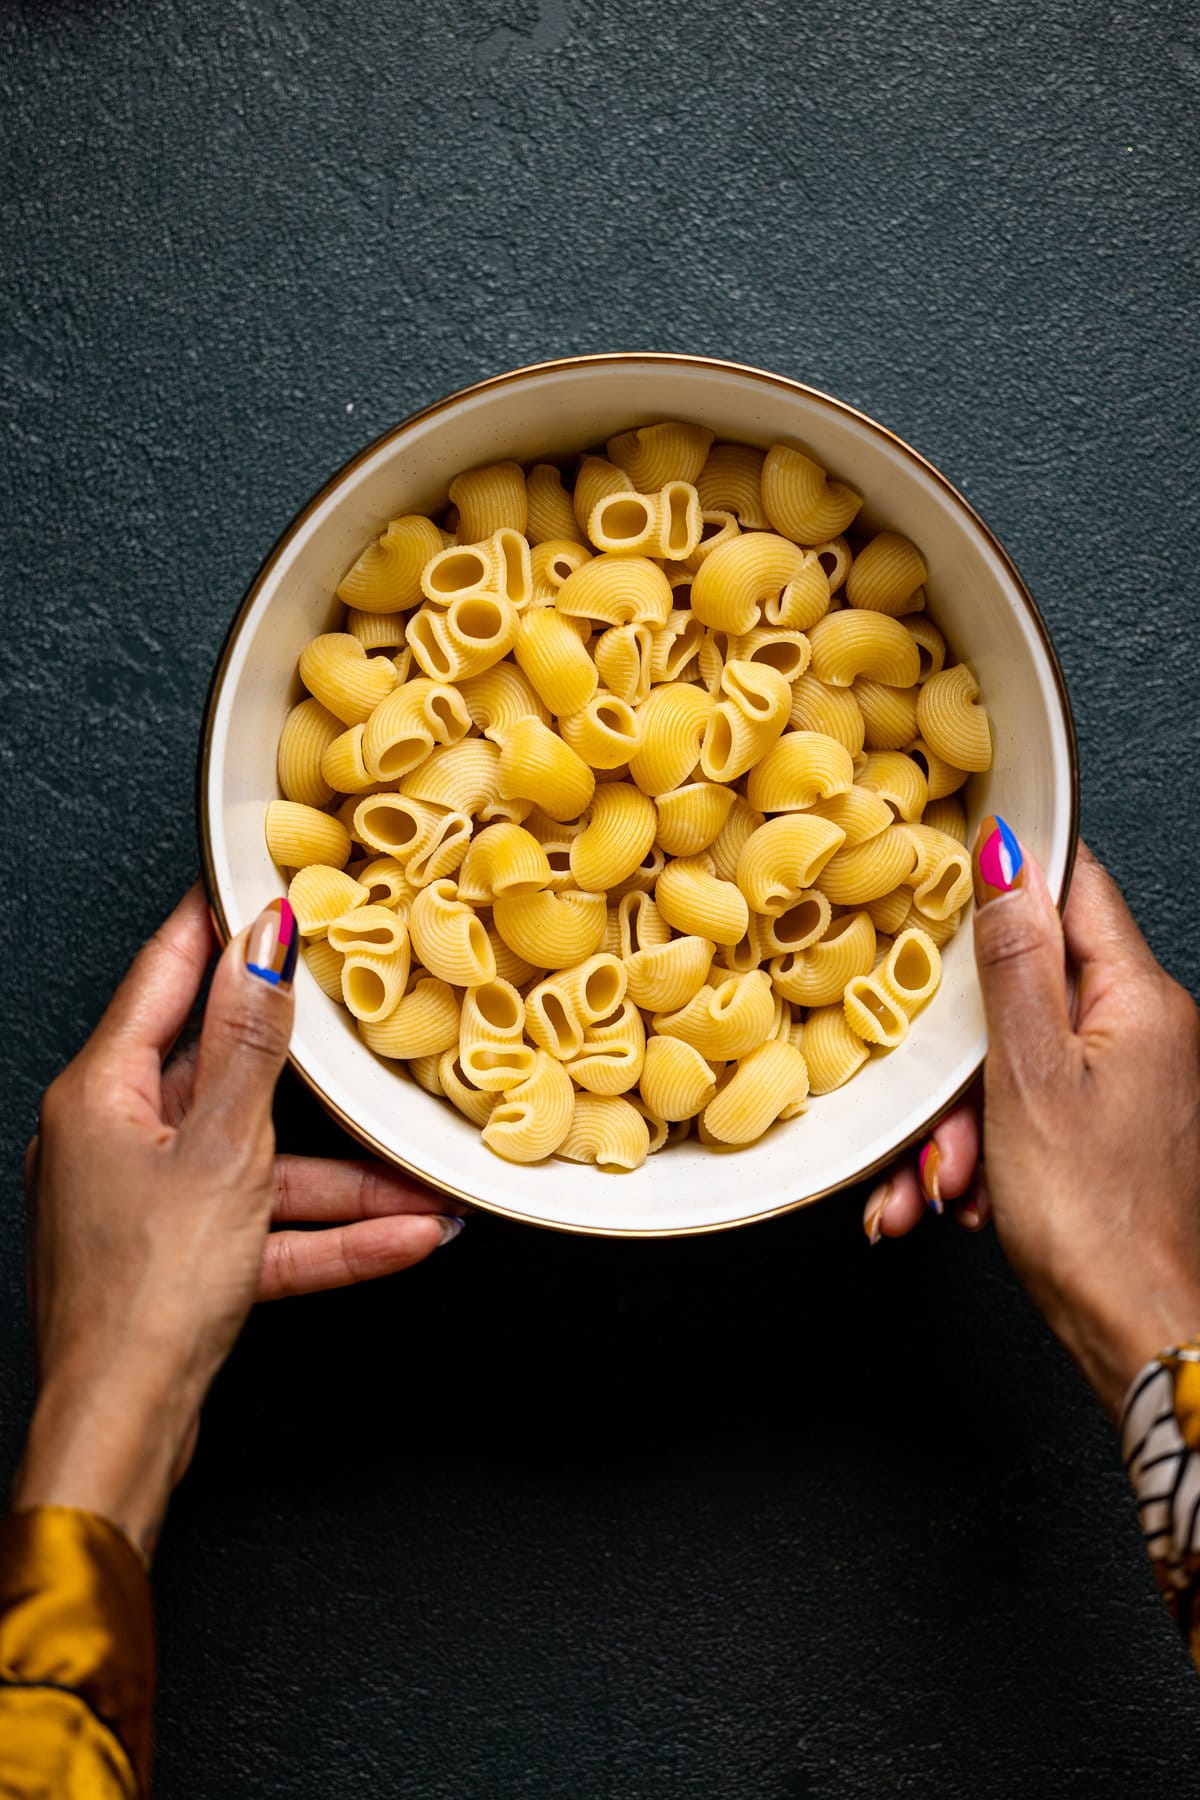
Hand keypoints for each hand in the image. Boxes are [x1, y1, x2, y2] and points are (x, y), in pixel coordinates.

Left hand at [14, 886, 459, 1558]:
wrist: (124, 1429)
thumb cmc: (145, 1294)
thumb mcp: (224, 1146)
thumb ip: (251, 1043)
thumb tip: (264, 944)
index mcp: (103, 1093)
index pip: (166, 976)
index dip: (216, 924)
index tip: (254, 883)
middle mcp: (116, 1137)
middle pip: (229, 1078)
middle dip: (320, 1080)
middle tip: (363, 1017)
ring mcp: (147, 1201)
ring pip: (263, 1165)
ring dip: (347, 1181)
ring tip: (424, 1184)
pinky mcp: (180, 1258)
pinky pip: (267, 1229)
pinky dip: (330, 1233)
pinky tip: (403, 1237)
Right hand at [866, 830, 1199, 1418]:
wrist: (1135, 1332)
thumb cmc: (1093, 1218)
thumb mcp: (1029, 1073)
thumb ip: (1014, 960)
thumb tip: (1007, 857)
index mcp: (1137, 999)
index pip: (1073, 888)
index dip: (1006, 883)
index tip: (945, 891)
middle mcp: (1142, 1031)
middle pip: (1024, 994)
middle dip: (959, 1058)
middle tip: (939, 1114)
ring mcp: (1125, 1083)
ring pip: (1012, 1063)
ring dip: (962, 1122)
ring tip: (948, 1181)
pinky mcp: (1105, 1129)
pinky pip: (1024, 1112)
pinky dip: (986, 1151)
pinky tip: (966, 1197)